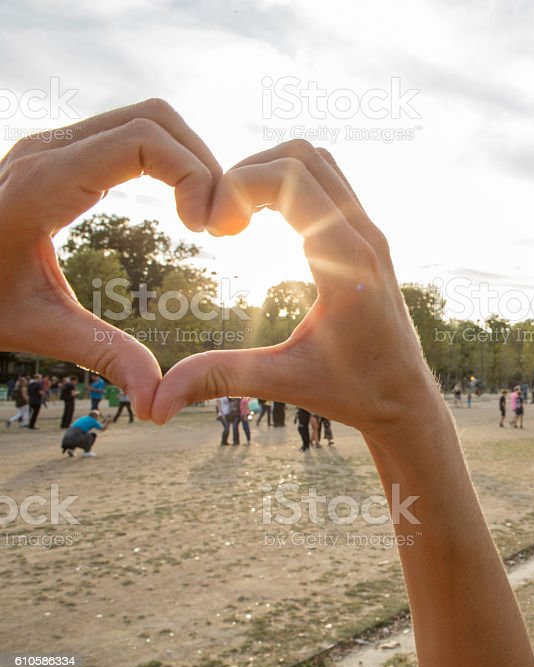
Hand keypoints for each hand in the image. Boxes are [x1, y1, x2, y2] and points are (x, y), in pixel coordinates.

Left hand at [0, 100, 221, 418]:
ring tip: (203, 215)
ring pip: (146, 118)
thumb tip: (157, 401)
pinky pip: (129, 133)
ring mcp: (53, 146)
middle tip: (218, 223)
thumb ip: (102, 355)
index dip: (192, 174)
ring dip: (187, 157)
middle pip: (154, 119)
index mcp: (44, 184)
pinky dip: (166, 158)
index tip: (207, 229)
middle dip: (201, 162)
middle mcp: (48, 150)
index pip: (144, 140)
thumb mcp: (36, 328)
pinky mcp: (60, 153)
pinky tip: (177, 206)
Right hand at [151, 140, 437, 435]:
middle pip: (303, 155)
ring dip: (269, 173)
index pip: (290, 176)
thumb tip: (155, 402)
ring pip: (319, 162)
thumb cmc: (356, 392)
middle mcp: (364, 235)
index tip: (214, 230)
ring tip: (237, 219)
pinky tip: (261, 226)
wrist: (408, 399)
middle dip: (248, 172)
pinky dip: (289, 186)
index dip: (238, 185)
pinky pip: (328, 184)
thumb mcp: (285, 383)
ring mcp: (370, 232)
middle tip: (220, 221)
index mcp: (346, 262)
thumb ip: (222, 378)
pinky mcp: (367, 238)